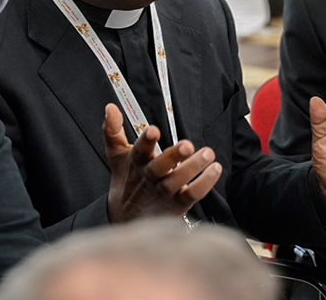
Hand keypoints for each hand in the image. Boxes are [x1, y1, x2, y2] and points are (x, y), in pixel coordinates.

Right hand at [103, 104, 221, 222]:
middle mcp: (149, 179)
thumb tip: (110, 108)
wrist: (126, 218)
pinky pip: (192, 196)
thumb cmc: (127, 179)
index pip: (138, 151)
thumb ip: (113, 131)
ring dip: (193, 168)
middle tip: (187, 145)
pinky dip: (204, 184)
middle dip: (172, 156)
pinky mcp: (176, 206)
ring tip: (208, 153)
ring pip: (176, 182)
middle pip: (159, 168)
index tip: (153, 131)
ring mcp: (163, 193)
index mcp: (135, 163)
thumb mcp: (117, 155)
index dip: (145, 141)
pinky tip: (215, 170)